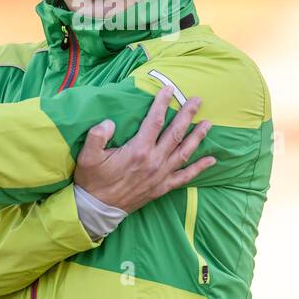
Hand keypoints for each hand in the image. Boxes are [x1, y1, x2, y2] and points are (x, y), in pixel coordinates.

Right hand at [74, 86, 215, 212]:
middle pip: (175, 133)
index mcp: (137, 150)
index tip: (169, 90)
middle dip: (187, 115)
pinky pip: (185, 176)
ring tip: (207, 123)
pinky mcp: (162, 187)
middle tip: (197, 100)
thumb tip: (109, 122)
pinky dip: (199, 168)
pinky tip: (211, 160)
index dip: (162, 104)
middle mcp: (154, 161)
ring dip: (198, 137)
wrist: (96, 208)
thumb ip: (97, 136)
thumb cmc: (91, 180)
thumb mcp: (87, 156)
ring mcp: (160, 175)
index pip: (154, 121)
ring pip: (184, 152)